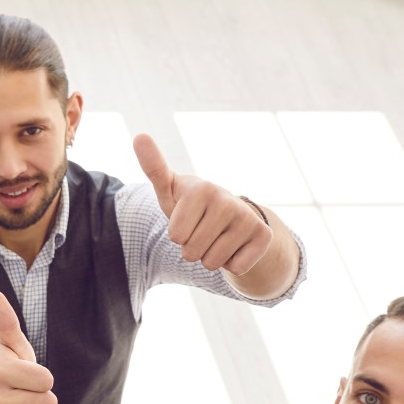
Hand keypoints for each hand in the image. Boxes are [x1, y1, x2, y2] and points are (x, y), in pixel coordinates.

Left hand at [137, 133, 271, 274]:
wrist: (230, 216)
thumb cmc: (191, 205)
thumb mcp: (170, 190)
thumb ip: (154, 167)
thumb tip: (139, 135)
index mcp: (202, 188)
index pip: (176, 236)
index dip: (177, 234)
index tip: (187, 218)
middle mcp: (228, 199)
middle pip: (192, 252)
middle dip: (192, 248)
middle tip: (202, 230)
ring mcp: (248, 217)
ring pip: (213, 263)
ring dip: (210, 257)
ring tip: (217, 237)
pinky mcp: (264, 235)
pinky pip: (235, 268)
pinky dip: (231, 263)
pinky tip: (235, 245)